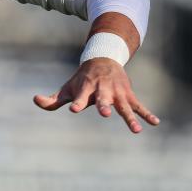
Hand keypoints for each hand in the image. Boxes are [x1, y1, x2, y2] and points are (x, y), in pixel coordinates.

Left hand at [33, 58, 158, 133]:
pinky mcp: (128, 95)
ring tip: (136, 131)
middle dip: (105, 106)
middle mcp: (103, 91)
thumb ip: (52, 100)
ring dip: (130, 118)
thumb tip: (35, 100)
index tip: (74, 110)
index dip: (77, 103)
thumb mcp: (67, 88)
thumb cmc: (82, 79)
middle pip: (104, 100)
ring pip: (124, 106)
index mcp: (86, 89)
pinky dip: (147, 114)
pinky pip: (139, 106)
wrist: (104, 59)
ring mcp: (117, 93)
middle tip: (105, 114)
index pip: (80, 98)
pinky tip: (155, 123)